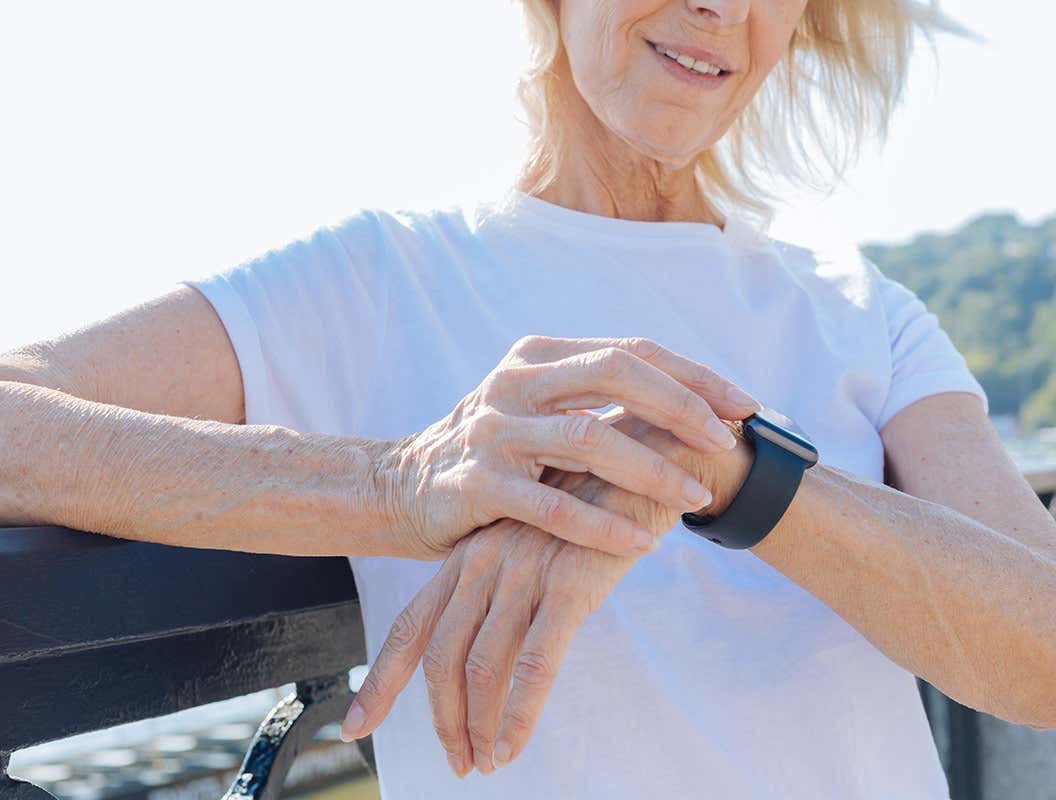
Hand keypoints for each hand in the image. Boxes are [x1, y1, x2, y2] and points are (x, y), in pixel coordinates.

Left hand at [344, 407, 756, 775]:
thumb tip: (485, 652)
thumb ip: (502, 588)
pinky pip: (534, 663)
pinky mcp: (568, 585)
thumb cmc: (588, 510)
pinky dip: (517, 714)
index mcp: (468, 557)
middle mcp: (484, 563)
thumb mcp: (531, 542)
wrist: (646, 457)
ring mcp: (523, 572)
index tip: (354, 727)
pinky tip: (510, 747)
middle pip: (437, 654)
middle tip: (458, 763)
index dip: (381, 681)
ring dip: (478, 726)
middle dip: (441, 719)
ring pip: (480, 667)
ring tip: (487, 763)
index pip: (411, 626)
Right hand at [375, 334, 760, 559]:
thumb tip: (692, 402)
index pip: (629, 350)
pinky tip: (641, 542)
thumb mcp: (537, 407)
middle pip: (615, 375)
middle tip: (725, 443)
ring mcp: (493, 431)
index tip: (744, 406)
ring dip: (651, 469)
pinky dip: (602, 525)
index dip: (693, 376)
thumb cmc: (492, 452)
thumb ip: (594, 397)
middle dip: (681, 407)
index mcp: (537, 356)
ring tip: (694, 498)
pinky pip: (552, 506)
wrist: (399, 487)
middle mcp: (515, 382)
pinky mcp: (476, 483)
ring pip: (588, 438)